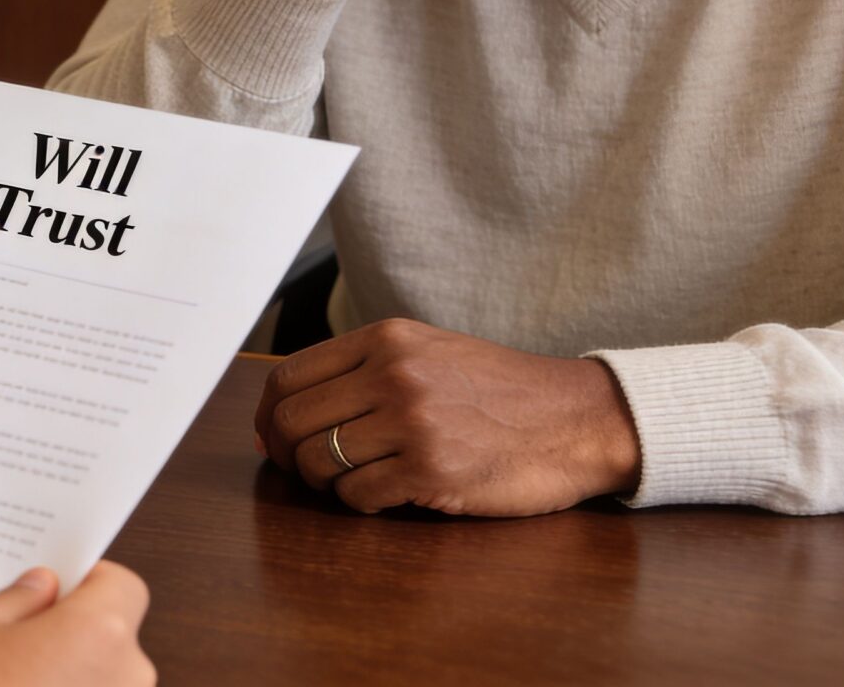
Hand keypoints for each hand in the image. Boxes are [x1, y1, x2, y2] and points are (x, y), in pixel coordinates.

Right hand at [0, 562, 153, 686]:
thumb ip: (19, 600)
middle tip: (21, 637)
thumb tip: (43, 589)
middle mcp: (125, 679)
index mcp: (99, 633)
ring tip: (13, 683)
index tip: (58, 589)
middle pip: (115, 638)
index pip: (124, 587)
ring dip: (70, 677)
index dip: (91, 582)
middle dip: (75, 633)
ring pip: (103, 682)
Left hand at [254, 318, 641, 516]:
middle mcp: (392, 374)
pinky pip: (359, 496)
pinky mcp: (431, 471)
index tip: (271, 438)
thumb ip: (359, 374)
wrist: (575, 419)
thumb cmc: (498, 391)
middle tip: (304, 471)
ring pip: (319, 463)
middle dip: (287, 455)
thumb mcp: (427, 354)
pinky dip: (362, 504)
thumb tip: (278, 421)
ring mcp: (411, 423)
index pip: (288, 376)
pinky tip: (388, 495)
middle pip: (292, 422)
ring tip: (353, 482)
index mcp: (386, 339)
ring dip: (325, 483)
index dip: (268, 415)